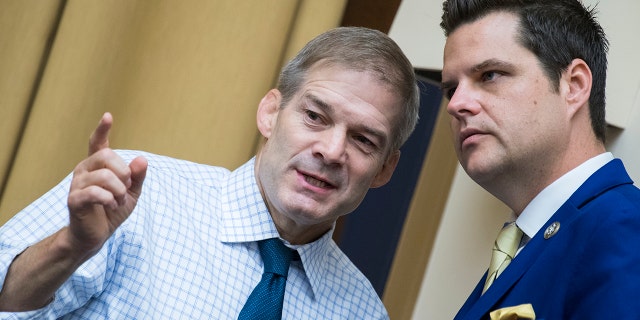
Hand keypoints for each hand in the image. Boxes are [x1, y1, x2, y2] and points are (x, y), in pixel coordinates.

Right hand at [66, 112, 146, 256]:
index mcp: (97, 166)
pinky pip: (95, 192)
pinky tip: (111, 205)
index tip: (108, 116)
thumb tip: (142, 160)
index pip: (97, 142)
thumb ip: (138, 176)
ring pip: (104, 176)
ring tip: (119, 201)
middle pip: (107, 157)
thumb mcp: (132, 192)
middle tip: (125, 188)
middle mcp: (84, 170)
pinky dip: (109, 199)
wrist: (96, 235)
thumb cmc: (112, 211)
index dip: (102, 129)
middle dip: (123, 173)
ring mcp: (77, 184)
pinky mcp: (74, 199)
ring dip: (119, 191)